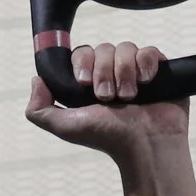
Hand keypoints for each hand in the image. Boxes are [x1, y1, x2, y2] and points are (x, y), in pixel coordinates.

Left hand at [23, 42, 189, 167]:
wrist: (144, 147)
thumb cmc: (108, 140)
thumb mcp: (65, 127)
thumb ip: (39, 109)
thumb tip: (36, 80)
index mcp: (92, 82)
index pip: (83, 53)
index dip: (83, 63)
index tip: (84, 84)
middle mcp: (114, 74)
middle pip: (104, 48)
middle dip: (103, 72)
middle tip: (107, 97)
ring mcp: (137, 72)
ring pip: (126, 47)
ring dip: (124, 72)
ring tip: (128, 97)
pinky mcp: (160, 71)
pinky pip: (149, 51)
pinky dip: (146, 64)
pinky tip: (146, 83)